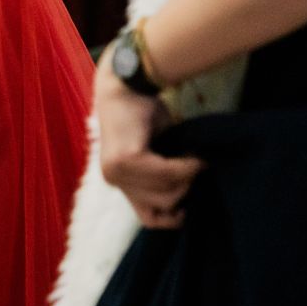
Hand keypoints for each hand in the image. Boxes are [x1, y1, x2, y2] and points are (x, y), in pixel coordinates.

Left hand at [95, 58, 201, 228]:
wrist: (128, 85)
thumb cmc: (144, 115)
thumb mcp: (156, 154)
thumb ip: (164, 176)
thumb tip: (190, 199)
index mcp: (119, 181)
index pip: (150, 219)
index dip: (174, 218)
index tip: (191, 204)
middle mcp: (113, 179)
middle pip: (163, 207)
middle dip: (186, 189)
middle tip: (194, 166)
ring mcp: (117, 171)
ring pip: (167, 192)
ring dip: (188, 175)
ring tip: (193, 156)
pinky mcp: (127, 159)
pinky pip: (168, 173)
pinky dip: (186, 164)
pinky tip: (192, 153)